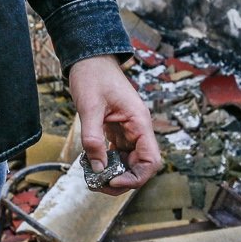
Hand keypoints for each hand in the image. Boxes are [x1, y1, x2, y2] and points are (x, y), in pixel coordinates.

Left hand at [66, 54, 161, 194]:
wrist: (89, 57)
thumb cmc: (93, 75)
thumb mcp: (89, 106)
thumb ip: (93, 138)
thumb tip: (98, 168)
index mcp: (139, 122)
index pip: (150, 160)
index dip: (135, 177)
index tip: (113, 180)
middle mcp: (138, 128)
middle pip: (140, 165)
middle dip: (122, 179)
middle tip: (99, 184)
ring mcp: (128, 129)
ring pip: (129, 161)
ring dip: (114, 173)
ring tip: (93, 176)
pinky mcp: (117, 129)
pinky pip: (118, 153)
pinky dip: (107, 162)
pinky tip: (92, 164)